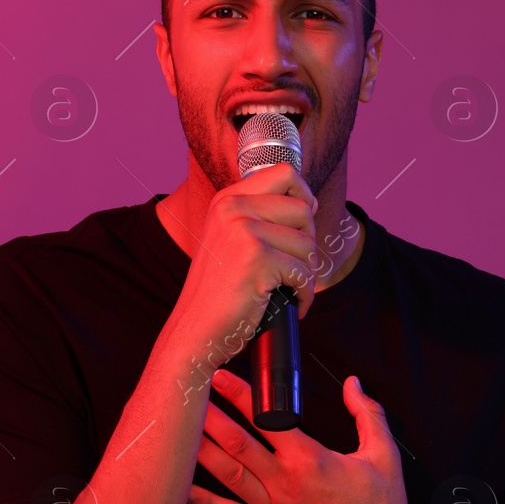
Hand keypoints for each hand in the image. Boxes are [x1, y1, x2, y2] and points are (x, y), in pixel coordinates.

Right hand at [169, 163, 319, 358]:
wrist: (195, 330)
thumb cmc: (219, 290)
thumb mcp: (230, 239)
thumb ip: (257, 215)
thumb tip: (309, 202)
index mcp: (227, 199)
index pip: (284, 173)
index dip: (304, 195)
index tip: (302, 223)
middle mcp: (234, 209)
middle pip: (303, 209)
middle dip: (308, 242)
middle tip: (294, 267)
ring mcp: (245, 232)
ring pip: (307, 244)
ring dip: (307, 273)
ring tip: (291, 289)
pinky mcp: (257, 260)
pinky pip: (303, 273)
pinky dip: (304, 295)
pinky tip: (292, 305)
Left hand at [186, 367, 418, 503]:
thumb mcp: (384, 453)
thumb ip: (366, 412)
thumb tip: (352, 382)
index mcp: (309, 458)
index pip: (266, 418)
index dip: (239, 394)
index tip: (220, 377)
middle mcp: (285, 482)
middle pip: (237, 442)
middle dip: (210, 416)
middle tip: (187, 395)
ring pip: (229, 474)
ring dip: (202, 450)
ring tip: (177, 431)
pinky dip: (205, 503)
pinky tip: (182, 490)